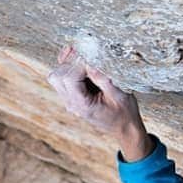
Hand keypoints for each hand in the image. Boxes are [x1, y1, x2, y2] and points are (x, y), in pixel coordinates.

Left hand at [47, 45, 151, 160]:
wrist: (125, 129)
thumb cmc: (125, 113)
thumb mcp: (119, 95)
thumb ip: (103, 78)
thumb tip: (91, 60)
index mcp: (82, 105)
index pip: (70, 78)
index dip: (80, 63)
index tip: (93, 56)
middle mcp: (72, 104)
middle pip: (58, 76)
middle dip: (71, 62)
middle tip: (86, 53)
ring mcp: (70, 102)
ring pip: (57, 77)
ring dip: (68, 65)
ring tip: (83, 57)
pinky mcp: (72, 98)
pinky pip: (63, 81)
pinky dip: (68, 69)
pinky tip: (79, 61)